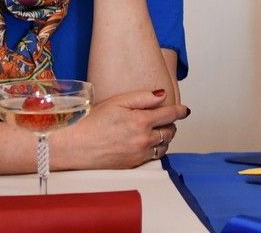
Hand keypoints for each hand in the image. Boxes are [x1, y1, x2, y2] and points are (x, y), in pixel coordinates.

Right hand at [49, 88, 188, 169]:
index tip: (185, 110)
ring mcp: (139, 155)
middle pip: (170, 132)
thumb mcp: (117, 101)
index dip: (180, 111)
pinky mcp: (133, 165)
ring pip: (163, 146)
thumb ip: (142, 98)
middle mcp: (144, 140)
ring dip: (164, 138)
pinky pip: (153, 157)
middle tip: (166, 119)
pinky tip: (146, 143)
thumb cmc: (92, 122)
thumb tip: (162, 95)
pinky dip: (155, 149)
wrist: (75, 146)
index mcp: (142, 121)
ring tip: (156, 131)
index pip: (170, 115)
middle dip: (171, 124)